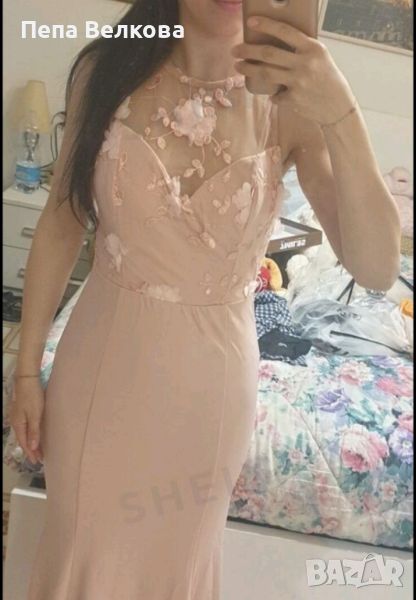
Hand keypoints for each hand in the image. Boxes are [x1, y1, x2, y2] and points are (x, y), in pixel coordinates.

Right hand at [9, 377, 44, 464]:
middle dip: (31, 450)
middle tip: (39, 459)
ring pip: (24, 434)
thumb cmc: (32, 396)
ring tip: (38, 450)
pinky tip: (34, 435)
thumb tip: (32, 447)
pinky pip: (25, 428)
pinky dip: (30, 434)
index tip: (37, 461)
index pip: (24, 443)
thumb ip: (34, 431)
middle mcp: (16, 422)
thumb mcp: (35, 414)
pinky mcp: (22, 412)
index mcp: (18, 425)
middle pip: (23, 440)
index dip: (31, 453)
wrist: (27, 379)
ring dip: (31, 442)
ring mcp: (18, 417)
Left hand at [232, 16, 356, 124]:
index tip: (250, 22)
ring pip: (265, 73)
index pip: (285, 31)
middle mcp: (304, 63)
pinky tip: (275, 95)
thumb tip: (274, 43)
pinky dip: (273, 96)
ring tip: (238, 67)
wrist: (338, 106)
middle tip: (234, 50)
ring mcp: (298, 82)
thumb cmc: (327, 79)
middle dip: (247, 51)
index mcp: (312, 48)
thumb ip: (301, 50)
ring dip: (248, 69)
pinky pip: (275, 96)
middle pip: (268, 53)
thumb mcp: (320, 58)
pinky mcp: (293, 99)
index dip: (266, 25)